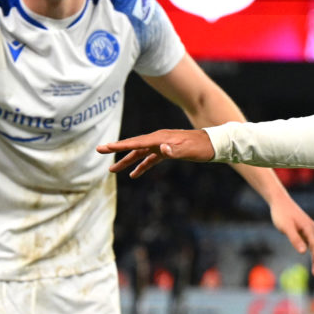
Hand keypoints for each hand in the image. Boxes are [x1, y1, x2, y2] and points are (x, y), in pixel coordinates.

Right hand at [98, 128, 214, 176]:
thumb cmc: (202, 147)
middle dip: (117, 151)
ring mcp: (162, 145)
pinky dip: (142, 166)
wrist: (214, 144)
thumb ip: (175, 151)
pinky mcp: (167, 151)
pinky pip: (150, 159)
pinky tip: (134, 174)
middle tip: (99, 152)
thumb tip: (161, 150)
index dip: (119, 146)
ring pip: (140, 153)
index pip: (135, 142)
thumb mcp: (189, 150)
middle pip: (134, 146)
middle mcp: (158, 140)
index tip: (104, 148)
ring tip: (113, 170)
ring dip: (127, 161)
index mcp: (160, 139)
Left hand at [270, 196, 313, 274]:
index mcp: (308, 228)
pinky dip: (311, 249)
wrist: (279, 200)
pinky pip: (309, 241)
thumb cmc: (281, 214)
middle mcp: (311, 228)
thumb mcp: (286, 227)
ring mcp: (308, 228)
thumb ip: (295, 239)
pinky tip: (309, 254)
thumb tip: (304, 252)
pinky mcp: (303, 227)